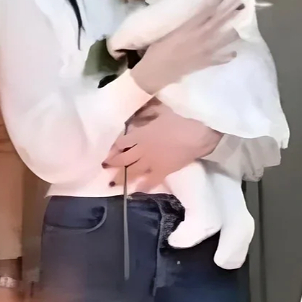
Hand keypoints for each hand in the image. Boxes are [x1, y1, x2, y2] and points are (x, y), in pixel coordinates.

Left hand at [103, 100, 222, 191]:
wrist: (196, 134)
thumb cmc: (179, 119)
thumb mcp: (160, 110)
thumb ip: (147, 112)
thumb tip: (138, 113)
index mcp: (140, 135)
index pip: (121, 143)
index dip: (114, 148)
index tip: (108, 151)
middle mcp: (142, 150)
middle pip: (123, 159)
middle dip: (113, 164)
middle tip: (105, 167)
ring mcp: (152, 162)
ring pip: (132, 171)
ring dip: (122, 177)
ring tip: (112, 182)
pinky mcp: (163, 171)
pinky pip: (151, 181)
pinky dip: (143, 187)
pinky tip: (136, 191)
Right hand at [131, 0, 241, 93]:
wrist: (157, 71)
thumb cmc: (158, 50)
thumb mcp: (169, 32)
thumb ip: (184, 25)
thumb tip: (195, 17)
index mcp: (189, 27)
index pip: (207, 11)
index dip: (216, 1)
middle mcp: (201, 36)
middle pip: (219, 20)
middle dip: (230, 8)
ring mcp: (206, 50)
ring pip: (225, 38)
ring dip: (234, 31)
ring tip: (241, 25)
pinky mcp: (206, 62)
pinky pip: (221, 58)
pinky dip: (228, 55)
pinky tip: (233, 53)